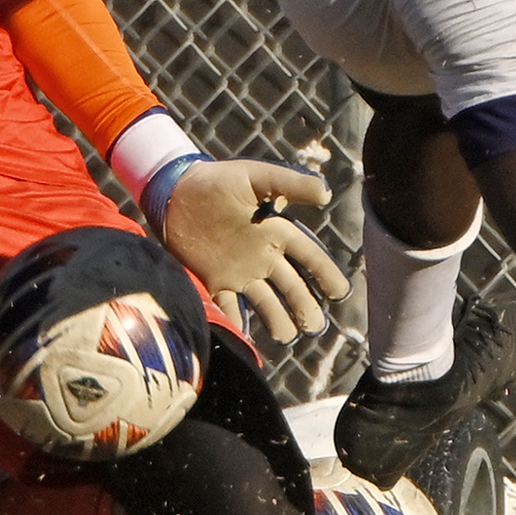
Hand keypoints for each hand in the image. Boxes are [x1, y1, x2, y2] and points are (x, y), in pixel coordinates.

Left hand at [161, 159, 345, 341]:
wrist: (175, 192)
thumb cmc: (218, 180)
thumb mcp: (256, 176)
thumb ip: (289, 184)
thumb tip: (326, 194)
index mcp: (275, 232)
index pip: (308, 256)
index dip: (325, 273)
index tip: (340, 292)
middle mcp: (262, 257)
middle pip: (290, 286)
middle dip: (304, 306)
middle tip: (314, 325)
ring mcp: (239, 273)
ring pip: (265, 302)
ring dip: (277, 319)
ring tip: (287, 336)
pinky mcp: (214, 282)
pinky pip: (228, 307)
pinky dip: (237, 322)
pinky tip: (246, 337)